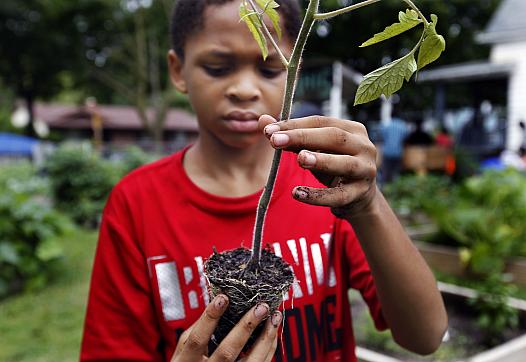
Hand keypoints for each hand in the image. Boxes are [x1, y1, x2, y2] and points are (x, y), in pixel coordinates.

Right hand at [171, 295, 281, 361]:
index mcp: (188, 360)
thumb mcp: (184, 350)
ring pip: (250, 361)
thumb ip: (197, 329)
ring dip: (265, 337)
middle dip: (246, 327)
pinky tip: (272, 332)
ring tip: (274, 317)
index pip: (198, 338)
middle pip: (228, 351)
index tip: (223, 297)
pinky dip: (268, 347)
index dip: (210, 318)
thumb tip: (217, 301)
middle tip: (260, 307)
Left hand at [260, 115, 377, 217]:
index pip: (320, 122)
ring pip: (345, 164)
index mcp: (352, 129)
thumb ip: (291, 136)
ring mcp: (366, 170)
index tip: (268, 130)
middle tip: (275, 141)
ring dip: (321, 160)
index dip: (294, 125)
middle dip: (303, 137)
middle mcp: (363, 146)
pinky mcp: (361, 193)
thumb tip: (263, 121)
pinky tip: (298, 194)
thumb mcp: (313, 150)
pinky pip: (339, 195)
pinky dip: (318, 196)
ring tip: (300, 159)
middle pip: (334, 137)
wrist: (359, 197)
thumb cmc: (333, 166)